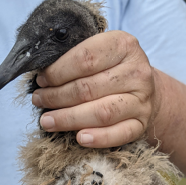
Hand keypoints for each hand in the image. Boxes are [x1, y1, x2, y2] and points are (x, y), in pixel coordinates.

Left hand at [32, 30, 160, 147]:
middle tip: (39, 101)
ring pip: (101, 112)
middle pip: (89, 88)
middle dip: (57, 97)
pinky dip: (98, 138)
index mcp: (124, 46)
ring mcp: (142, 100)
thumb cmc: (114, 70)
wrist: (146, 90)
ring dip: (69, 119)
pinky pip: (119, 134)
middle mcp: (137, 72)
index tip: (41, 80)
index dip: (58, 71)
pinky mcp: (142, 124)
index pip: (85, 58)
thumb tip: (42, 76)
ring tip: (48, 121)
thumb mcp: (102, 53)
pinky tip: (79, 139)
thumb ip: (77, 58)